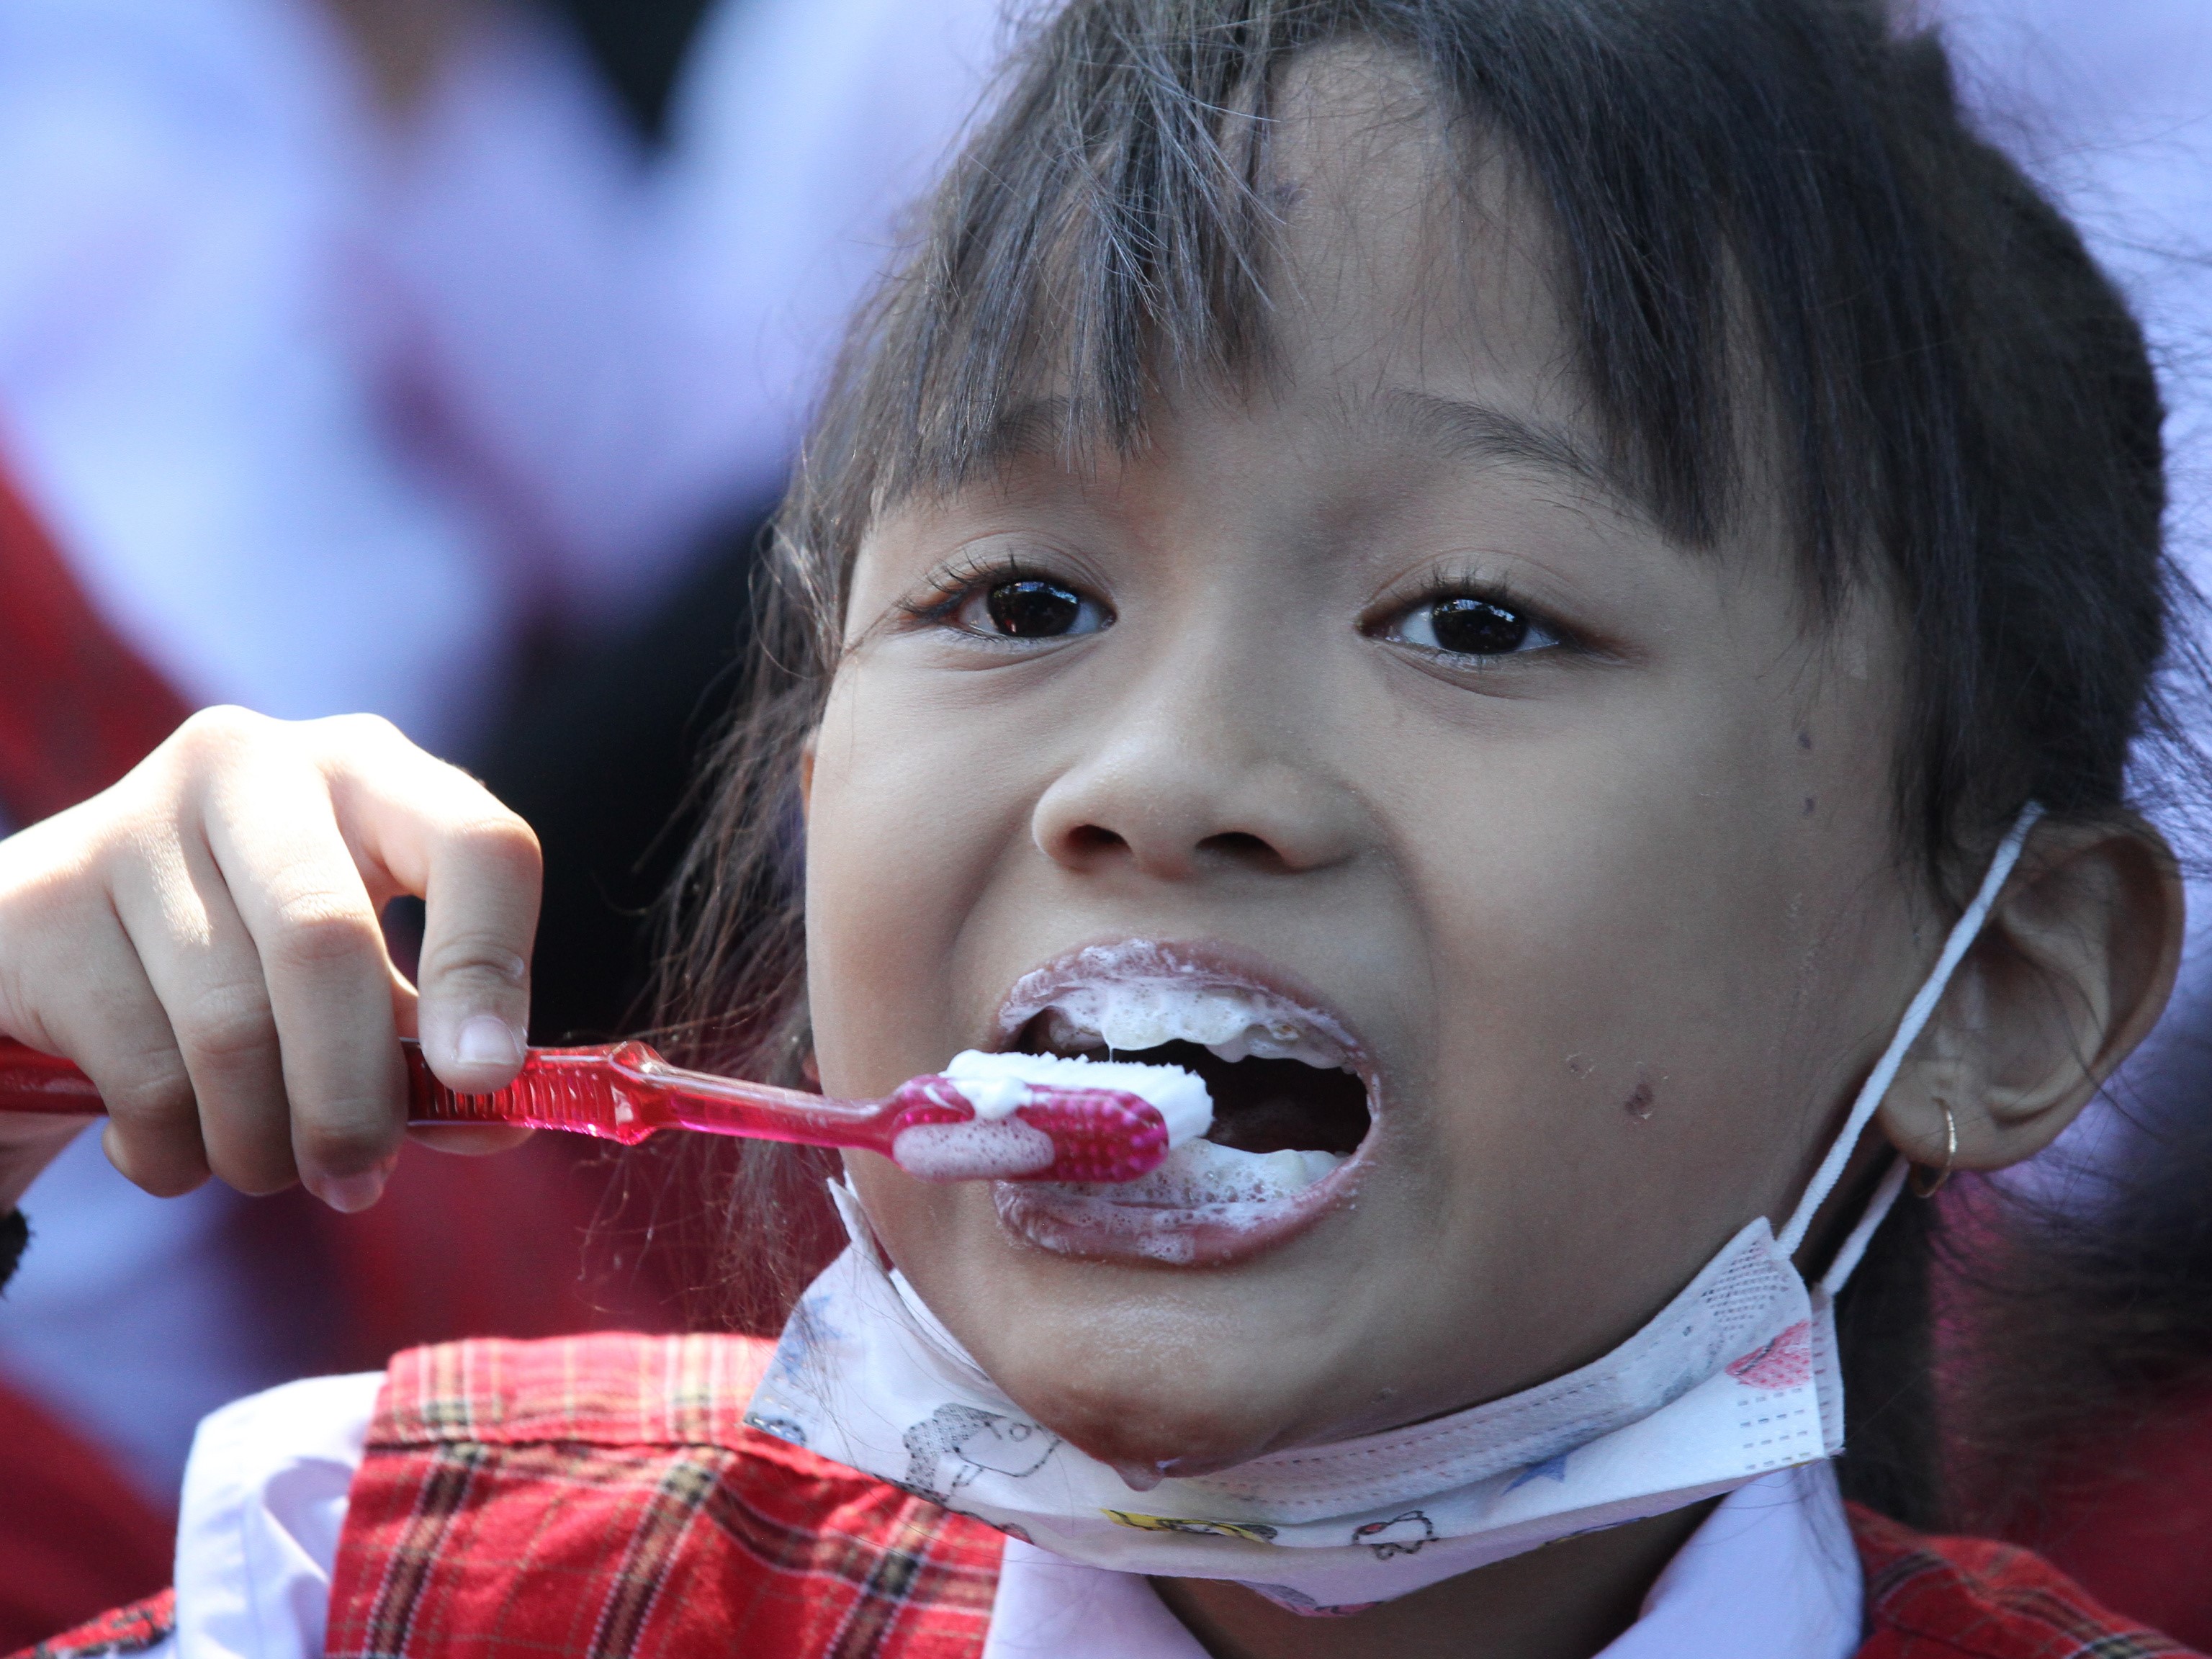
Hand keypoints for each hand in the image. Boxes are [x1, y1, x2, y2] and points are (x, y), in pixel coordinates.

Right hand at [0, 708, 539, 1212]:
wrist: (59, 971)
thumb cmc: (251, 981)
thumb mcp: (361, 1000)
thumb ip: (436, 1058)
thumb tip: (501, 1124)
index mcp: (370, 772)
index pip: (474, 844)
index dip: (489, 966)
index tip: (485, 1077)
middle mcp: (254, 765)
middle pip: (328, 941)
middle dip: (353, 1092)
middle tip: (358, 1180)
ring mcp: (133, 819)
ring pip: (231, 1025)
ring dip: (259, 1141)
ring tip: (261, 1165)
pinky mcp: (41, 901)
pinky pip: (141, 1072)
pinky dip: (172, 1149)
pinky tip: (164, 1141)